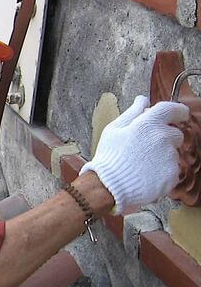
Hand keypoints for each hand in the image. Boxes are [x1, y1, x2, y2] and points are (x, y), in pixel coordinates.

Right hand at [81, 95, 188, 212]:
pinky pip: (172, 169)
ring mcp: (170, 157)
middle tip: (146, 147)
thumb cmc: (109, 156)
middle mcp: (163, 138)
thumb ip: (132, 113)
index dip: (178, 110)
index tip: (178, 113)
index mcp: (148, 124)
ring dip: (162, 155)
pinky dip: (163, 170)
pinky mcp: (173, 174)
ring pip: (173, 152)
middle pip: (175, 133)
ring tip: (142, 163)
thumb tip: (143, 100)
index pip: (173, 109)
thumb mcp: (113, 129)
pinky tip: (147, 173)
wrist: (110, 186)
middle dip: (165, 137)